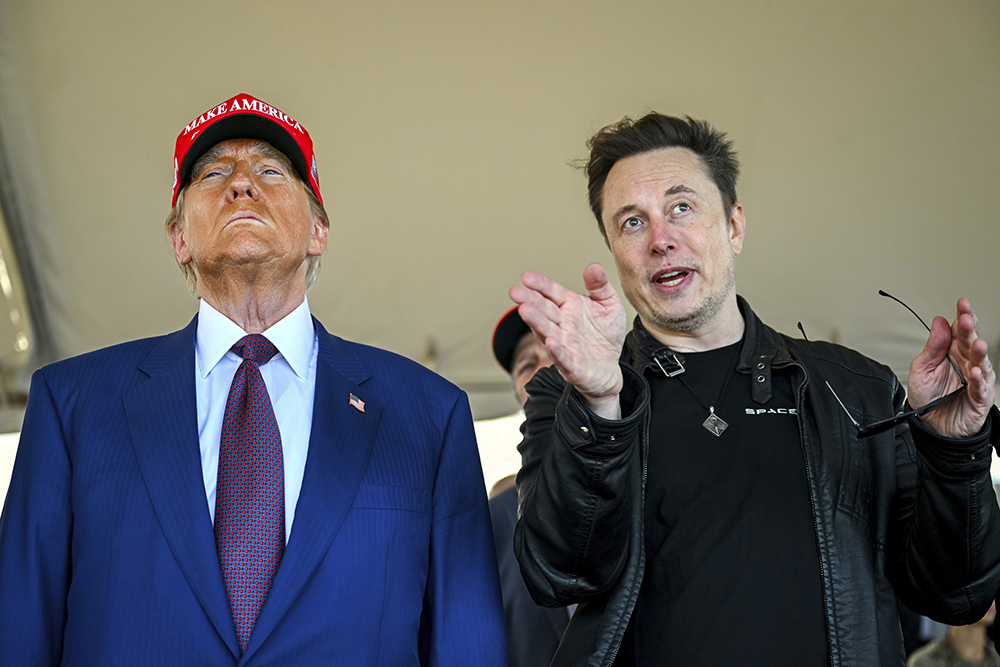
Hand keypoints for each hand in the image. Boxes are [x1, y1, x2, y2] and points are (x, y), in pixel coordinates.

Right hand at [510, 263, 626, 418]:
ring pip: (547, 331)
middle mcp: (563, 324)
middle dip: (529, 301)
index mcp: (570, 306)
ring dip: (536, 322)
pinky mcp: (572, 366)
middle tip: (515, 292)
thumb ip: (600, 286)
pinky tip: (550, 342)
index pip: (551, 292)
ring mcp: (565, 345)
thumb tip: (594, 267)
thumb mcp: (609, 304)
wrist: (609, 368)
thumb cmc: (605, 335)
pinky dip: (557, 351)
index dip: (539, 285)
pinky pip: (563, 358)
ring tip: (524, 311)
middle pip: (544, 310)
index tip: (526, 277)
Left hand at [907, 298, 995, 437]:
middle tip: (966, 318)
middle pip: (971, 342)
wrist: (931, 425)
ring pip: (981, 363)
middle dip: (970, 330)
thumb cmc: (928, 397)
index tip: (962, 303)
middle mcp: (967, 362)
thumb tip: (939, 322)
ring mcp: (976, 379)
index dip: (963, 316)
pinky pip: (981, 388)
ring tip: (977, 343)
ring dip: (979, 352)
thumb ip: (932, 346)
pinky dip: (979, 380)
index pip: (960, 330)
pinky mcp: (980, 398)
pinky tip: (976, 372)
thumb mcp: (921, 368)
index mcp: (953, 352)